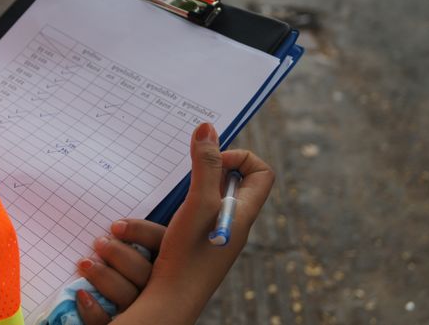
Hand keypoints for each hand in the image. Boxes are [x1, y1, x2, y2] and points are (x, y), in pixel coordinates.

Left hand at [76, 219, 165, 324]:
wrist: (107, 316)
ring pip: (128, 296)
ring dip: (104, 277)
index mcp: (165, 262)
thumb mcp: (133, 251)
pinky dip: (94, 310)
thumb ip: (131, 242)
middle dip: (118, 254)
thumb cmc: (119, 268)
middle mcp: (157, 287)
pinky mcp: (125, 323)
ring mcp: (141, 310)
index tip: (115, 227)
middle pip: (144, 271)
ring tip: (85, 264)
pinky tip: (82, 295)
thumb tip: (113, 228)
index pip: (161, 241)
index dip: (140, 231)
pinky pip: (108, 321)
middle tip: (99, 243)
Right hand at [116, 122, 274, 323]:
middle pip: (235, 181)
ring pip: (212, 196)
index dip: (241, 157)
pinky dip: (182, 206)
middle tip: (191, 176)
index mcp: (243, 212)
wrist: (169, 301)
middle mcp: (234, 222)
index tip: (214, 162)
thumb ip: (205, 165)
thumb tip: (208, 127)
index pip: (262, 172)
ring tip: (176, 195)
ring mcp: (217, 234)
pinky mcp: (199, 243)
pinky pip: (197, 213)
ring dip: (192, 189)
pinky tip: (166, 214)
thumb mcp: (198, 202)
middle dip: (210, 170)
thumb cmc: (188, 255)